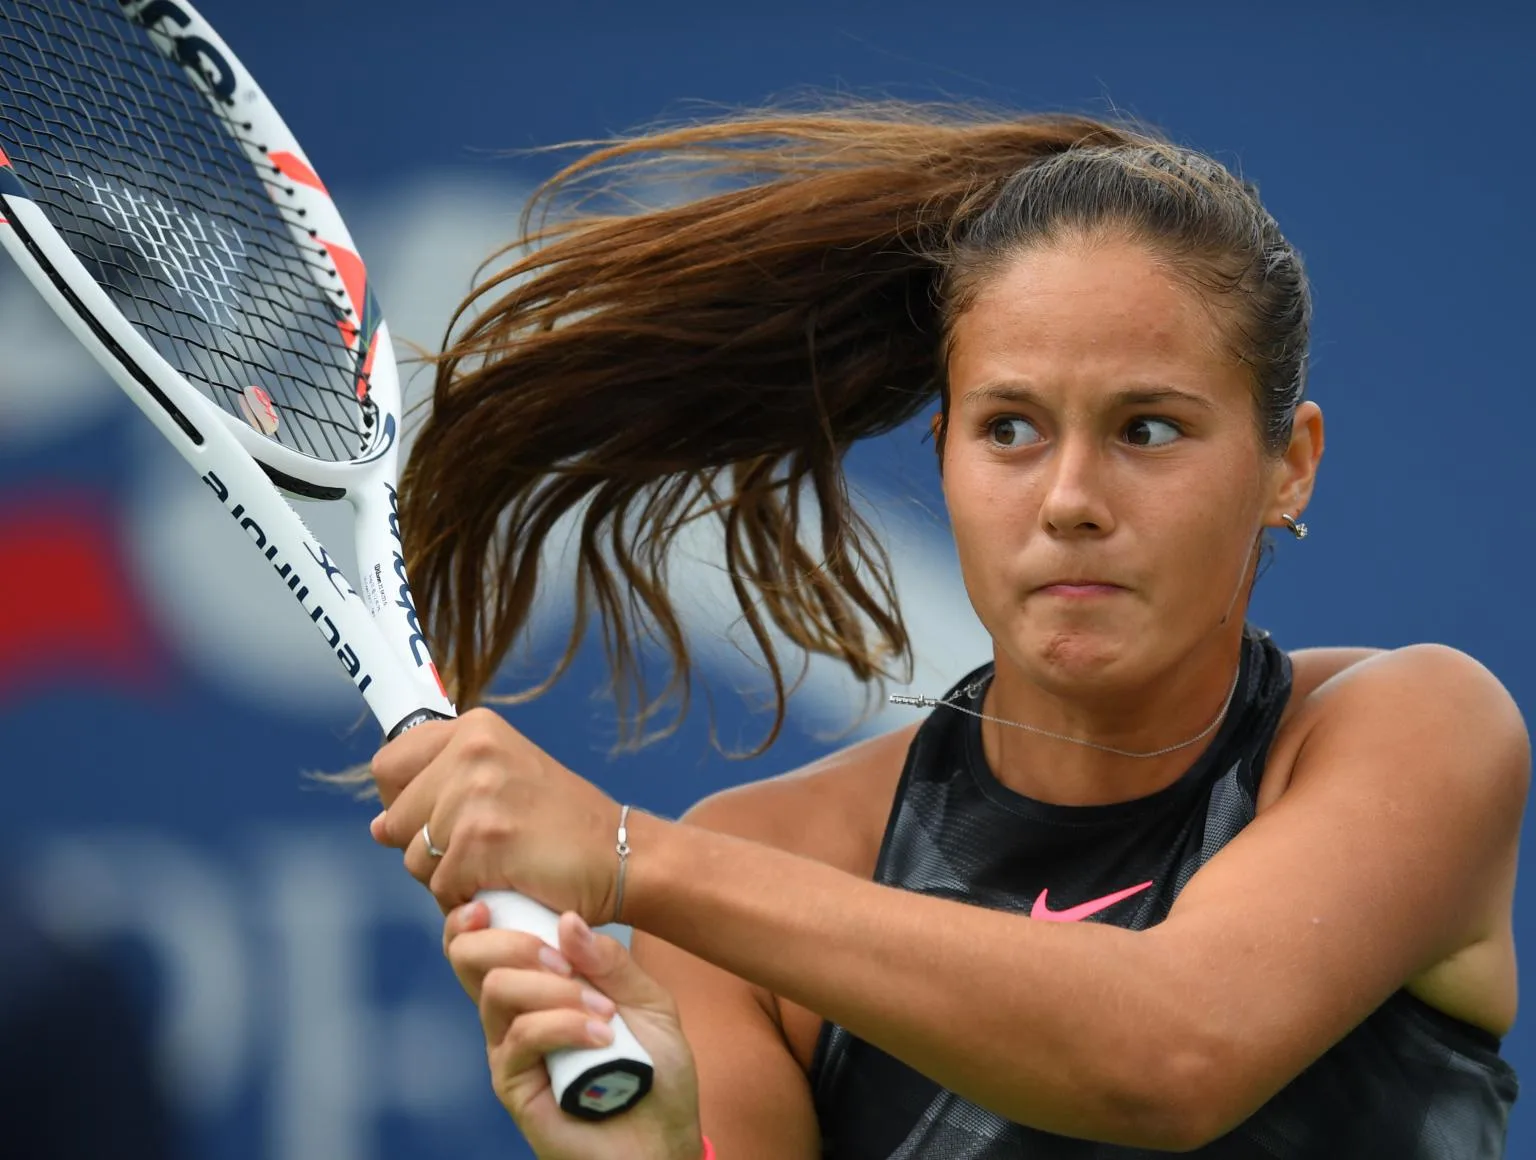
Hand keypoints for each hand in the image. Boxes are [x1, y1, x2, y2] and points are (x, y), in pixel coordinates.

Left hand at [369, 708, 623, 921]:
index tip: (434, 817)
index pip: (389, 766)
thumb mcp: (506, 775)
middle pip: (395, 819)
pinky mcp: (482, 841)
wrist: (622, 854)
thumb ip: (443, 786)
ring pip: (415, 858)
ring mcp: (477, 795)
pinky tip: (504, 884)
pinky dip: (467, 898)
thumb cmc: (562, 824)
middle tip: (481, 849)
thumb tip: (378, 826)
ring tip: (497, 865)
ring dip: (448, 877)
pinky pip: (441, 887)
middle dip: (425, 846)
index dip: (402, 802)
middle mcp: (473, 751)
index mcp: (475, 729)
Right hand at [446, 902, 703, 1159]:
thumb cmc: (654, 1069)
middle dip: (514, 942)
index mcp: (538, 982)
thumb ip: (610, 961)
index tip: (493, 903)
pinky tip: (601, 1037)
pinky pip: (521, 1036)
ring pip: (496, 989)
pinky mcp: (513, 1085)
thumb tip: (566, 921)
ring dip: (553, 989)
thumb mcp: (648, 1001)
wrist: (663, 1137)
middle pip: (469, 956)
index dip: (474, 915)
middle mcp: (513, 1011)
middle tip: (566, 962)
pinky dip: (564, 1024)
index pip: (483, 939)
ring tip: (602, 1012)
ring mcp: (509, 1048)